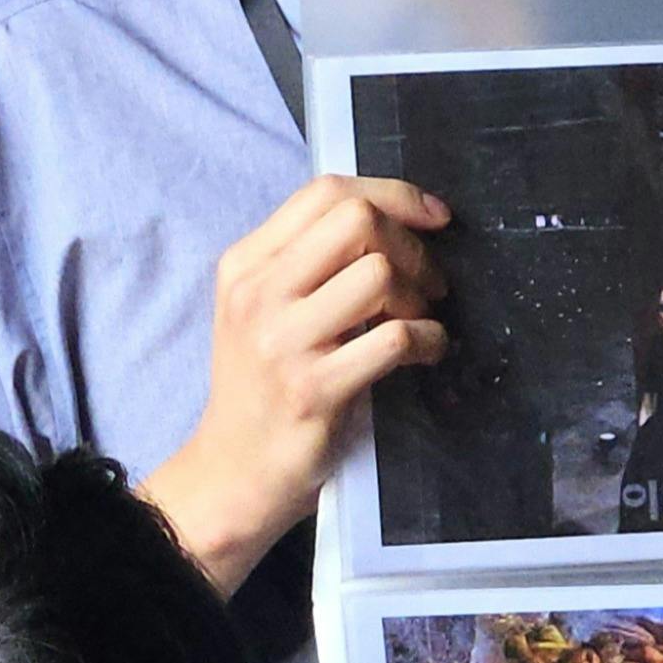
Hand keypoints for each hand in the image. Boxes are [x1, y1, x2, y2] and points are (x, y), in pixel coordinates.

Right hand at [142, 176, 449, 591]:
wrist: (232, 471)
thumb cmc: (260, 386)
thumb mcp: (260, 309)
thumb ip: (306, 261)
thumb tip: (388, 219)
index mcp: (244, 265)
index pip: (325, 191)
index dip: (392, 194)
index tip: (430, 216)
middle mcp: (257, 295)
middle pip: (356, 221)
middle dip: (410, 244)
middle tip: (427, 281)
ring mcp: (283, 343)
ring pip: (378, 274)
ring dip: (419, 295)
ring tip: (419, 318)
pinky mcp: (314, 390)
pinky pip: (394, 339)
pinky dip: (428, 339)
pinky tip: (425, 350)